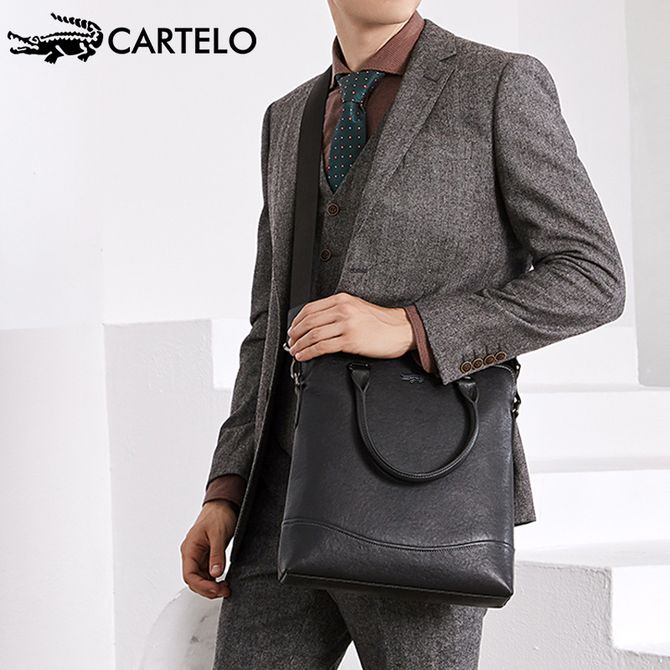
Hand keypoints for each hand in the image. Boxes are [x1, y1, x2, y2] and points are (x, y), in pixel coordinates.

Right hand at [180, 500, 237, 598]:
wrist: (223, 504)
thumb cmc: (218, 515)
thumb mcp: (218, 535)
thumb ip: (216, 555)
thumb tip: (215, 574)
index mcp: (190, 548)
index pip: (189, 575)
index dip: (201, 586)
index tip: (215, 589)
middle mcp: (192, 554)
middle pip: (194, 580)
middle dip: (208, 589)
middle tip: (224, 591)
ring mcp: (199, 555)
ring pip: (201, 578)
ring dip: (212, 586)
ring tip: (225, 588)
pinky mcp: (207, 555)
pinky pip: (207, 572)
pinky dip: (214, 579)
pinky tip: (223, 581)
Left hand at [286, 292, 414, 361]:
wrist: (401, 330)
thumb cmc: (382, 322)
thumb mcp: (358, 307)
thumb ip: (338, 310)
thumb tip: (317, 323)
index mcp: (342, 300)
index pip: (310, 308)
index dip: (297, 320)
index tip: (293, 329)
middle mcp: (343, 310)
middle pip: (309, 321)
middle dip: (295, 334)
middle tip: (291, 341)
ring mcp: (346, 325)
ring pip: (313, 335)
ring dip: (300, 345)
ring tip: (295, 351)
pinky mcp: (350, 341)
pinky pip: (322, 347)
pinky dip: (309, 352)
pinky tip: (305, 356)